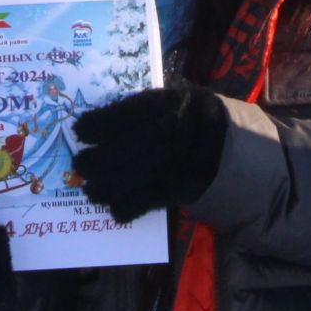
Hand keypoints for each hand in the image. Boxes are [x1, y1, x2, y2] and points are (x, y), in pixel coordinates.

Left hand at [71, 85, 228, 223]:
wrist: (232, 145)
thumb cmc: (191, 118)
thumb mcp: (172, 100)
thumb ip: (141, 109)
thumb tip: (96, 124)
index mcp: (168, 103)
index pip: (125, 114)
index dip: (98, 124)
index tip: (78, 131)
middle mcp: (171, 131)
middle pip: (123, 148)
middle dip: (95, 160)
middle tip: (79, 164)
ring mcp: (176, 162)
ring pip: (131, 177)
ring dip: (104, 187)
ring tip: (90, 190)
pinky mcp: (181, 188)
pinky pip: (148, 200)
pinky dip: (127, 207)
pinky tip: (115, 210)